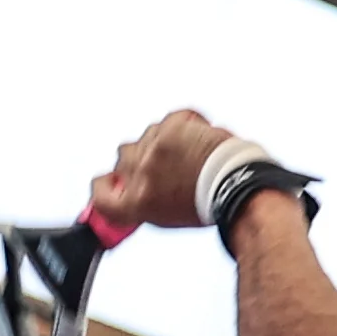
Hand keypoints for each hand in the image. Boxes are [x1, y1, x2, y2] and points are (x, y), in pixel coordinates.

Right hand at [90, 110, 234, 232]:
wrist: (235, 186)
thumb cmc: (208, 206)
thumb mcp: (167, 214)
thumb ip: (143, 199)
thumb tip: (131, 190)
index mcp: (136, 202)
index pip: (101, 194)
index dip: (103, 187)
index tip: (110, 182)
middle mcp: (139, 174)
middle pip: (123, 157)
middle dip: (140, 158)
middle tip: (164, 167)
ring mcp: (153, 148)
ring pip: (147, 135)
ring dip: (163, 141)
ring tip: (190, 157)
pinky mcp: (170, 127)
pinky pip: (170, 120)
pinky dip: (184, 126)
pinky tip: (200, 139)